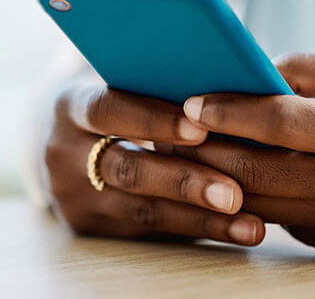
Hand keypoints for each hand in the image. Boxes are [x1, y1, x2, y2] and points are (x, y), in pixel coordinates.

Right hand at [43, 70, 265, 245]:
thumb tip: (235, 86)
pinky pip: (152, 231)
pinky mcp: (92, 228)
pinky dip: (199, 230)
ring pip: (143, 211)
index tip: (201, 128)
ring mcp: (76, 197)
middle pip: (127, 170)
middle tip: (233, 193)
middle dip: (184, 182)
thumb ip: (160, 84)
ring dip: (202, 219)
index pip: (108, 110)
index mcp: (70, 105)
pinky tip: (236, 230)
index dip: (153, 119)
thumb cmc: (119, 99)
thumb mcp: (122, 83)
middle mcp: (64, 154)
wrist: (67, 140)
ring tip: (250, 225)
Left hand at [161, 54, 314, 256]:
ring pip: (257, 205)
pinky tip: (231, 177)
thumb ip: (311, 72)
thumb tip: (251, 76)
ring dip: (215, 181)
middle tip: (170, 132)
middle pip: (253, 174)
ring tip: (188, 154)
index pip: (278, 124)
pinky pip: (280, 220)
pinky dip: (251, 198)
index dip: (228, 111)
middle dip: (203, 152)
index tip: (191, 102)